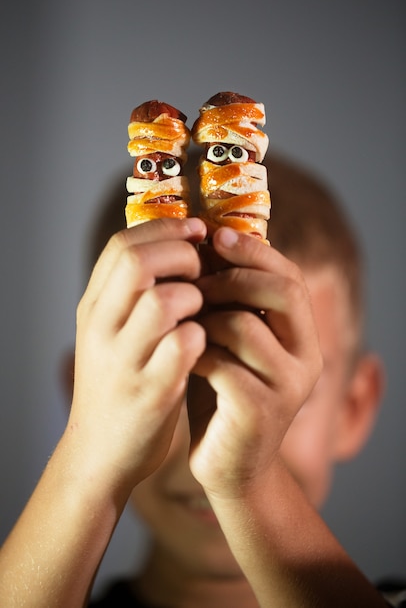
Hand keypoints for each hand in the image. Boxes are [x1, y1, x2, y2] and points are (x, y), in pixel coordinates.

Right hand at [68, 218, 206, 494]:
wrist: (100, 452)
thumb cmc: (118, 382)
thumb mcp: (110, 332)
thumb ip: (131, 293)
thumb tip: (177, 244)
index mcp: (93, 308)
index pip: (122, 245)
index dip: (165, 229)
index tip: (197, 230)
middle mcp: (101, 329)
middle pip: (139, 263)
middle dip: (182, 255)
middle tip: (202, 270)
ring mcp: (125, 361)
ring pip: (165, 301)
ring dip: (196, 297)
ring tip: (202, 310)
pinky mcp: (152, 392)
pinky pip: (186, 344)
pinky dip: (203, 335)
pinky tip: (206, 343)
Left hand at [188, 227, 322, 498]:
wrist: (229, 465)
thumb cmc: (223, 394)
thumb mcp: (231, 342)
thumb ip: (230, 303)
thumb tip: (205, 244)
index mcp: (302, 336)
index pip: (289, 276)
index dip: (254, 251)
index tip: (215, 236)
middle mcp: (306, 358)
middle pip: (281, 291)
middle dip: (231, 277)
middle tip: (195, 281)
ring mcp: (288, 387)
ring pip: (244, 325)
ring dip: (205, 318)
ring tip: (185, 325)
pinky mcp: (260, 413)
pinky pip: (222, 364)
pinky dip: (195, 354)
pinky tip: (183, 360)